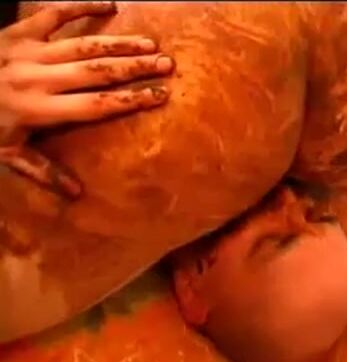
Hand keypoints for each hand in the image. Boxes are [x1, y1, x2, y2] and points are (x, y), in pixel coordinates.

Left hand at [0, 1, 173, 198]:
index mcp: (39, 109)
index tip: (160, 95)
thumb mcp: (6, 153)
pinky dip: (82, 7)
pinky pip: (54, 14)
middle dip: (136, 68)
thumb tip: (77, 194)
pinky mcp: (19, 32)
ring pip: (84, 45)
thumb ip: (42, 171)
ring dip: (120, 43)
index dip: (130, 100)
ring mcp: (29, 50)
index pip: (96, 105)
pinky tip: (111, 4)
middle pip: (98, 71)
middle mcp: (39, 78)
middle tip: (166, 64)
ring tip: (150, 43)